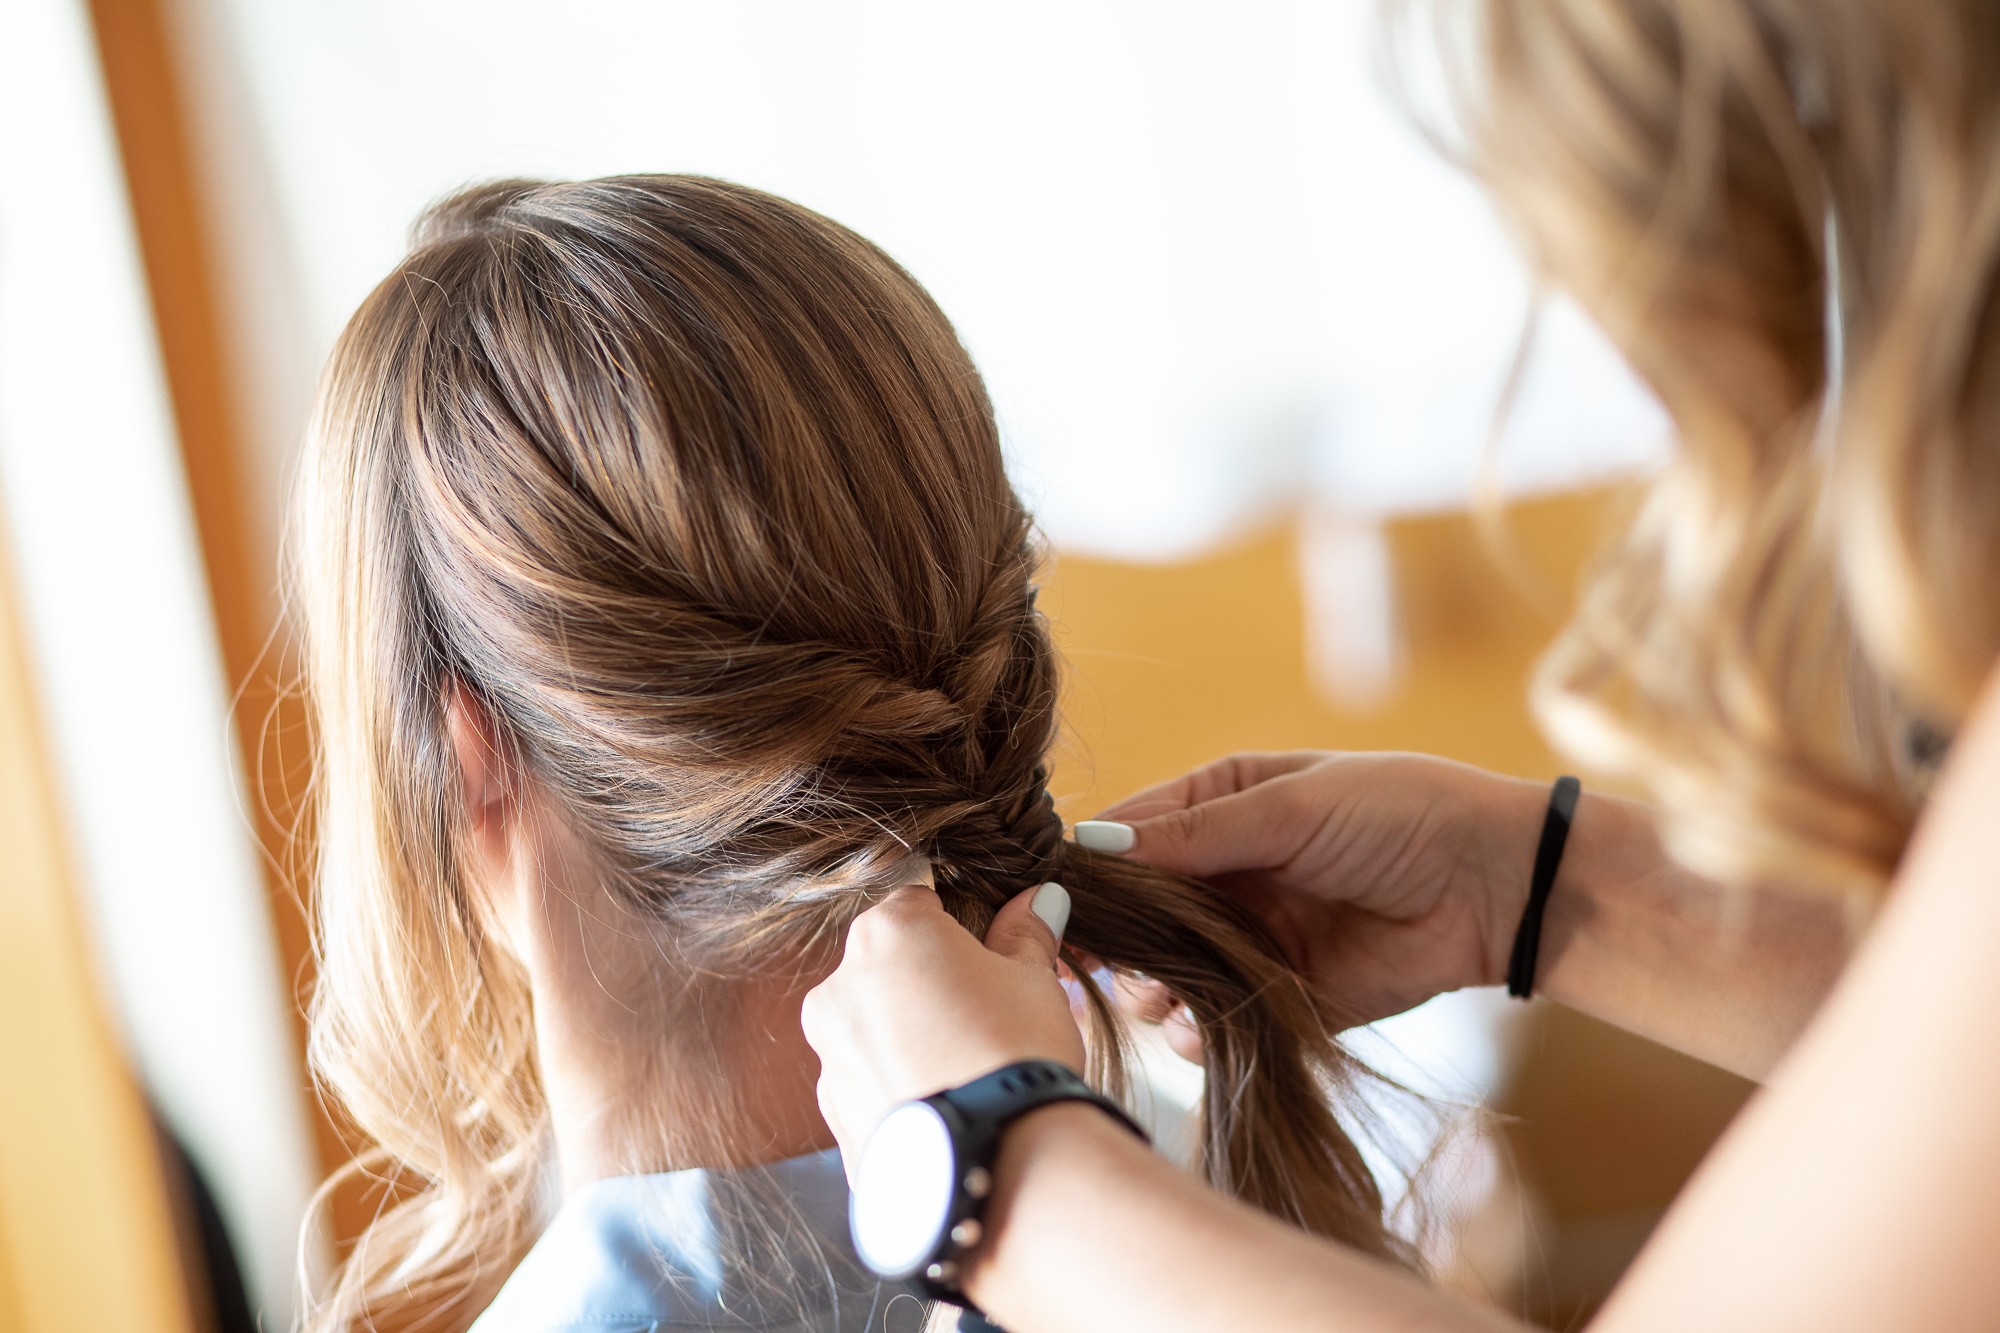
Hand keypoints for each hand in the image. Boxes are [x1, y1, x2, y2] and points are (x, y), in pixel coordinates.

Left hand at [803, 884, 1085, 1164]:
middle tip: (985, 1021)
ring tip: (969, 1076)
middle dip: (928, 989)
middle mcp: (839, 991)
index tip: (990, 961)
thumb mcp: (1034, 981)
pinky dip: (903, 1099)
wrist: (997, 1165)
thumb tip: (1037, 901)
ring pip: (874, 1036)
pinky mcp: (838, 1124)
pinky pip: (873, 1096)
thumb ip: (1025, 935)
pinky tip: (950, 1114)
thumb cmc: (1017, 1053)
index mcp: (885, 934)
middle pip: (887, 972)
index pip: (918, 907)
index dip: (960, 931)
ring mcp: (831, 1061)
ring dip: (910, 1045)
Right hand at [1088, 752, 1545, 1036]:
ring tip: (1152, 991)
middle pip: (1133, 909)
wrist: (1494, 887)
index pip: (1129, 833)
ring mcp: (1244, 936)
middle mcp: (1222, 872)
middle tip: (1089, 961)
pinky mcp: (1275, 995)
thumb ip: (1195, 833)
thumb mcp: (1292, 806)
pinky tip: (1193, 1025)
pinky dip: (1191, 1029)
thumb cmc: (1399, 815)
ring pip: (1160, 969)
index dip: (1088, 863)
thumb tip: (1095, 846)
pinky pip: (1208, 1020)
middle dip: (1110, 936)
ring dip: (1147, 985)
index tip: (1049, 895)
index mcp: (1219, 805)